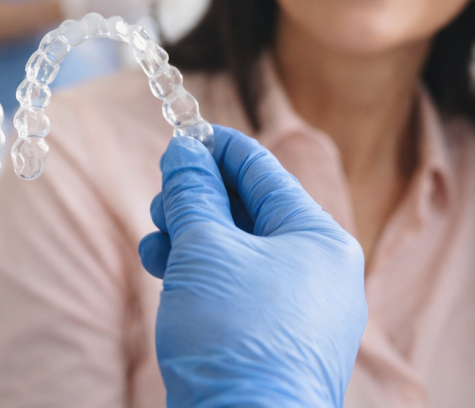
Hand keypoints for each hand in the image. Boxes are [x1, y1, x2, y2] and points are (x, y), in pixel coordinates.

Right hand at [139, 126, 366, 407]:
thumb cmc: (236, 338)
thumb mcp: (205, 251)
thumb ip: (194, 194)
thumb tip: (186, 151)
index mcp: (319, 237)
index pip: (264, 172)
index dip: (220, 149)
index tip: (184, 134)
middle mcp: (319, 270)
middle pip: (251, 211)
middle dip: (199, 198)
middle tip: (161, 194)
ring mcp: (300, 310)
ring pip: (239, 252)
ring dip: (192, 236)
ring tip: (154, 235)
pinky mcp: (274, 341)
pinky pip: (238, 288)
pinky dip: (201, 274)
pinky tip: (164, 267)